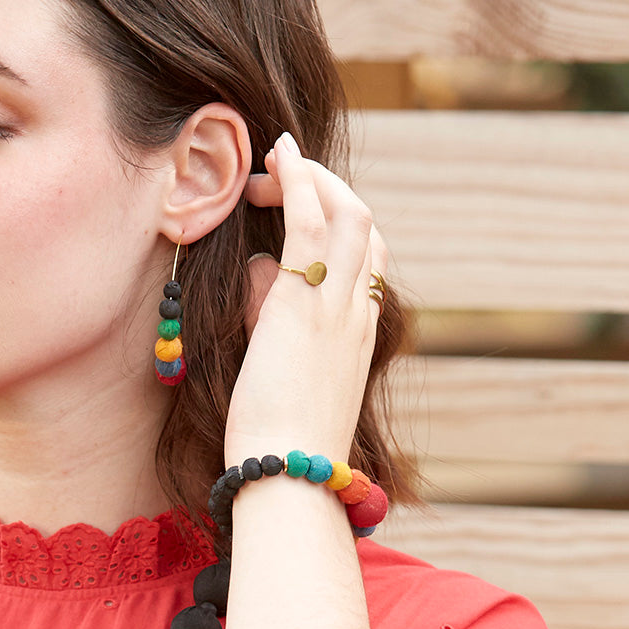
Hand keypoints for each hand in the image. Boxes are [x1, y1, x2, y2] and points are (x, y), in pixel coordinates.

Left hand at [223, 131, 388, 463]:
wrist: (287, 470)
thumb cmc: (277, 434)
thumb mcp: (278, 362)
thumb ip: (273, 311)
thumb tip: (260, 269)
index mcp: (357, 332)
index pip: (368, 257)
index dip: (341, 219)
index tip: (304, 205)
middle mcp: (357, 313)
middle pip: (366, 225)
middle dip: (329, 188)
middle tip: (285, 174)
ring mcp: (337, 306)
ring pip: (347, 215)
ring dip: (313, 177)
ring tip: (278, 158)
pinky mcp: (305, 303)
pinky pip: (311, 224)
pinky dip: (298, 183)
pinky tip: (279, 158)